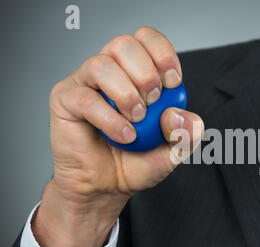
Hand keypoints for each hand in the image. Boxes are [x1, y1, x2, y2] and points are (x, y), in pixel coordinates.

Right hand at [32, 27, 203, 246]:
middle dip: (146, 74)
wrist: (107, 187)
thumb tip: (177, 113)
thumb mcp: (174, 150)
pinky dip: (110, 119)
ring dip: (126, 94)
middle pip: (124, 44)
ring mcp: (85, 84)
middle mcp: (110, 72)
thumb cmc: (136, 162)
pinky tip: (124, 136)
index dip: (163, 54)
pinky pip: (86, 98)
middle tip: (152, 103)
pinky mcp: (66, 101)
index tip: (173, 82)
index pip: (146, 39)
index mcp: (135, 72)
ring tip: (136, 120)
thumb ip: (187, 132)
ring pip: (101, 65)